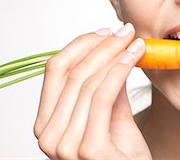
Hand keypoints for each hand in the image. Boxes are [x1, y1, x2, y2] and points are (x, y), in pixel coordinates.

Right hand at [33, 23, 151, 159]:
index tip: (105, 31)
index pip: (55, 70)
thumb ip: (105, 84)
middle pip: (71, 73)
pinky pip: (103, 97)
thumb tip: (111, 47)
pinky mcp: (89, 150)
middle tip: (125, 31)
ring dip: (114, 54)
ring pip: (87, 82)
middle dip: (101, 45)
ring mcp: (65, 146)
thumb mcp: (110, 112)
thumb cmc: (123, 152)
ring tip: (134, 42)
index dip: (80, 45)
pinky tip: (134, 57)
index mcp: (45, 123)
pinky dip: (119, 71)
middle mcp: (48, 135)